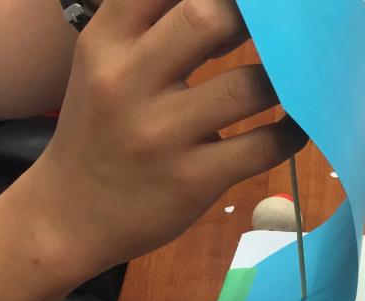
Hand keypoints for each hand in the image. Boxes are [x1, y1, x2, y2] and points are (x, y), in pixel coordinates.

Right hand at [13, 0, 307, 277]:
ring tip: (295, 78)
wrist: (69, 216)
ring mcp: (161, 134)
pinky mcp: (193, 180)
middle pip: (207, 17)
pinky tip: (295, 124)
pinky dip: (293, 131)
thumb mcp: (106, 64)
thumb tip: (234, 6)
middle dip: (254, 18)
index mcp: (105, 41)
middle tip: (276, 31)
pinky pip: (265, 146)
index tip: (241, 5)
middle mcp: (128, 80)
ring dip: (285, 79)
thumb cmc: (101, 127)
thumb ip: (155, 26)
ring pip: (249, 86)